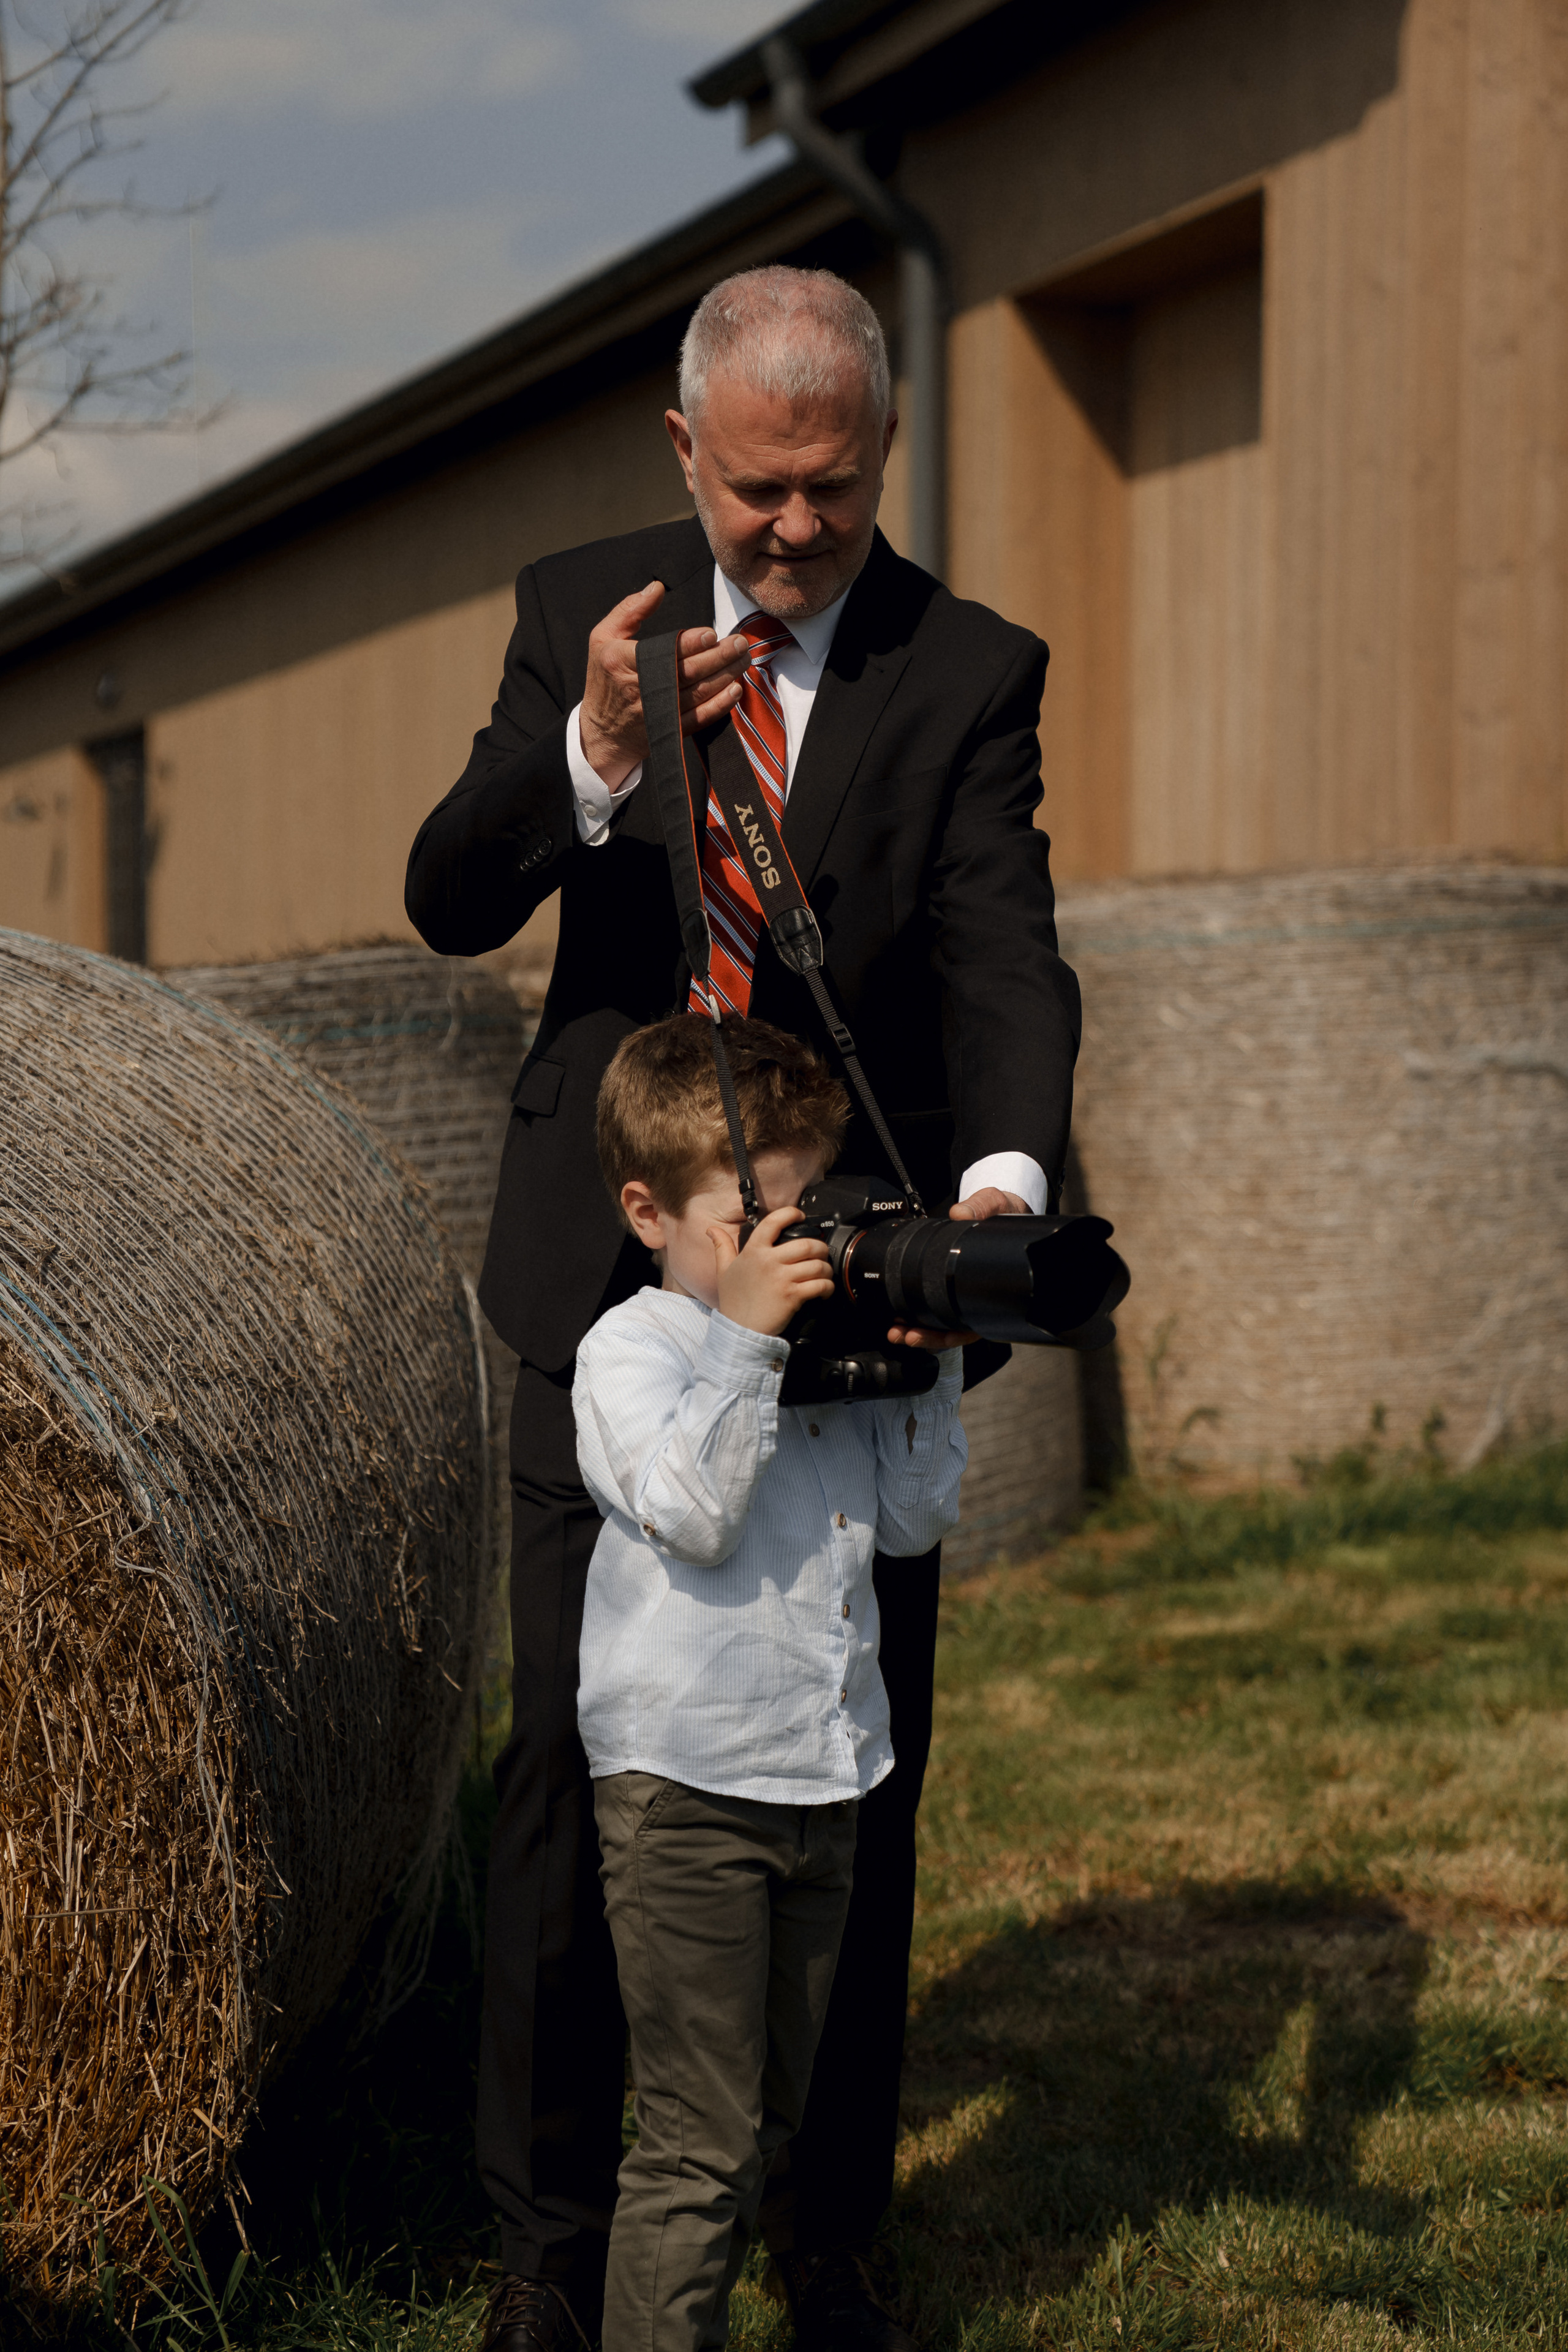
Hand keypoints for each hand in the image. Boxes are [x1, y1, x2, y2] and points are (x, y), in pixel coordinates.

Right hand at [578, 581, 751, 787]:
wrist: (602, 732)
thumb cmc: (604, 678)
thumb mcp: (603, 637)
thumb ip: (630, 610)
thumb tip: (657, 587)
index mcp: (622, 661)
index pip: (663, 651)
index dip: (691, 643)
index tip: (712, 633)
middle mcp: (640, 688)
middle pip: (688, 671)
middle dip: (719, 656)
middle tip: (740, 642)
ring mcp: (657, 712)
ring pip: (699, 693)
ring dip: (726, 675)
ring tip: (743, 659)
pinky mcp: (670, 731)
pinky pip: (700, 718)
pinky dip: (720, 705)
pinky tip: (735, 689)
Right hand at [709, 1205, 832, 1338]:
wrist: (740, 1331)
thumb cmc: (734, 1302)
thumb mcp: (723, 1271)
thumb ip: (721, 1247)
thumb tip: (711, 1230)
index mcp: (754, 1251)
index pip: (774, 1222)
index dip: (791, 1214)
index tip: (800, 1216)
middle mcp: (768, 1261)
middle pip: (807, 1243)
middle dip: (820, 1248)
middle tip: (820, 1254)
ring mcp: (781, 1278)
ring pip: (817, 1264)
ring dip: (826, 1269)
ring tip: (824, 1274)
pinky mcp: (792, 1296)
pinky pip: (820, 1285)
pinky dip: (828, 1287)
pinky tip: (825, 1291)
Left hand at [886, 1186, 1029, 1351]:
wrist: (1005, 1211)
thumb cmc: (1006, 1215)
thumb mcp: (996, 1205)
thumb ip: (981, 1207)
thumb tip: (960, 1213)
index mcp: (993, 1287)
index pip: (976, 1323)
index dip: (954, 1335)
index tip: (933, 1335)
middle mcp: (978, 1296)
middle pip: (955, 1330)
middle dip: (928, 1337)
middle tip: (906, 1336)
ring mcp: (964, 1293)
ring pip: (943, 1323)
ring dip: (919, 1330)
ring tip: (897, 1331)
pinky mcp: (951, 1285)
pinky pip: (935, 1307)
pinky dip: (918, 1314)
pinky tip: (901, 1315)